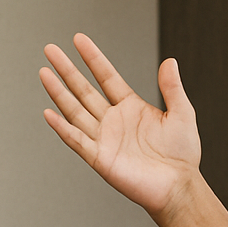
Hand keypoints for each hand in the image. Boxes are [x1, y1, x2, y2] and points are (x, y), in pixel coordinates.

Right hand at [40, 34, 201, 219]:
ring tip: (44, 72)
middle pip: (84, 90)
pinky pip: (76, 140)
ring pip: (75, 110)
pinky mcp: (100, 158)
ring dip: (59, 92)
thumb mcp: (182, 115)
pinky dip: (62, 128)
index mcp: (132, 108)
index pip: (107, 77)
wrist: (179, 186)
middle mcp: (114, 121)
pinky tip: (49, 113)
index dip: (93, 59)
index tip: (79, 40)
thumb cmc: (183, 155)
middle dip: (67, 70)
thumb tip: (170, 62)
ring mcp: (105, 138)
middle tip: (51, 50)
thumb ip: (173, 89)